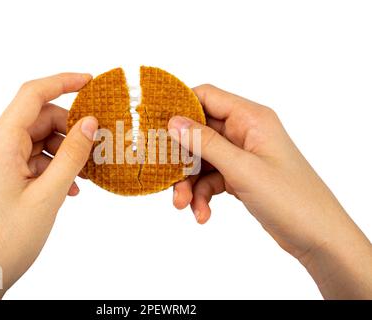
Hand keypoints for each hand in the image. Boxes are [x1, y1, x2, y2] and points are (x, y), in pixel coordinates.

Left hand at [0, 73, 97, 298]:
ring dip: (64, 153)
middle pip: (39, 120)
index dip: (63, 81)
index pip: (32, 95)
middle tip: (97, 146)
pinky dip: (53, 168)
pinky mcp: (1, 177)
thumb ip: (72, 155)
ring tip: (85, 175)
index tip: (91, 81)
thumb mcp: (49, 195)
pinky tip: (70, 188)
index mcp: (0, 143)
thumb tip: (90, 123)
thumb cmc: (6, 239)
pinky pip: (32, 160)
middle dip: (71, 130)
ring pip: (38, 141)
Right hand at [169, 84, 371, 298]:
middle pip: (199, 133)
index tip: (155, 125)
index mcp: (251, 118)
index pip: (206, 97)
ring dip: (191, 183)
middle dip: (182, 159)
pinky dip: (203, 195)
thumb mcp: (242, 169)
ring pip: (202, 160)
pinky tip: (203, 214)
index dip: (179, 107)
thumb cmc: (291, 198)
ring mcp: (243, 155)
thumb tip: (173, 122)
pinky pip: (212, 178)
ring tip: (185, 206)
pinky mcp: (241, 175)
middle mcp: (245, 132)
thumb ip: (206, 143)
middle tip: (167, 178)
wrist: (318, 237)